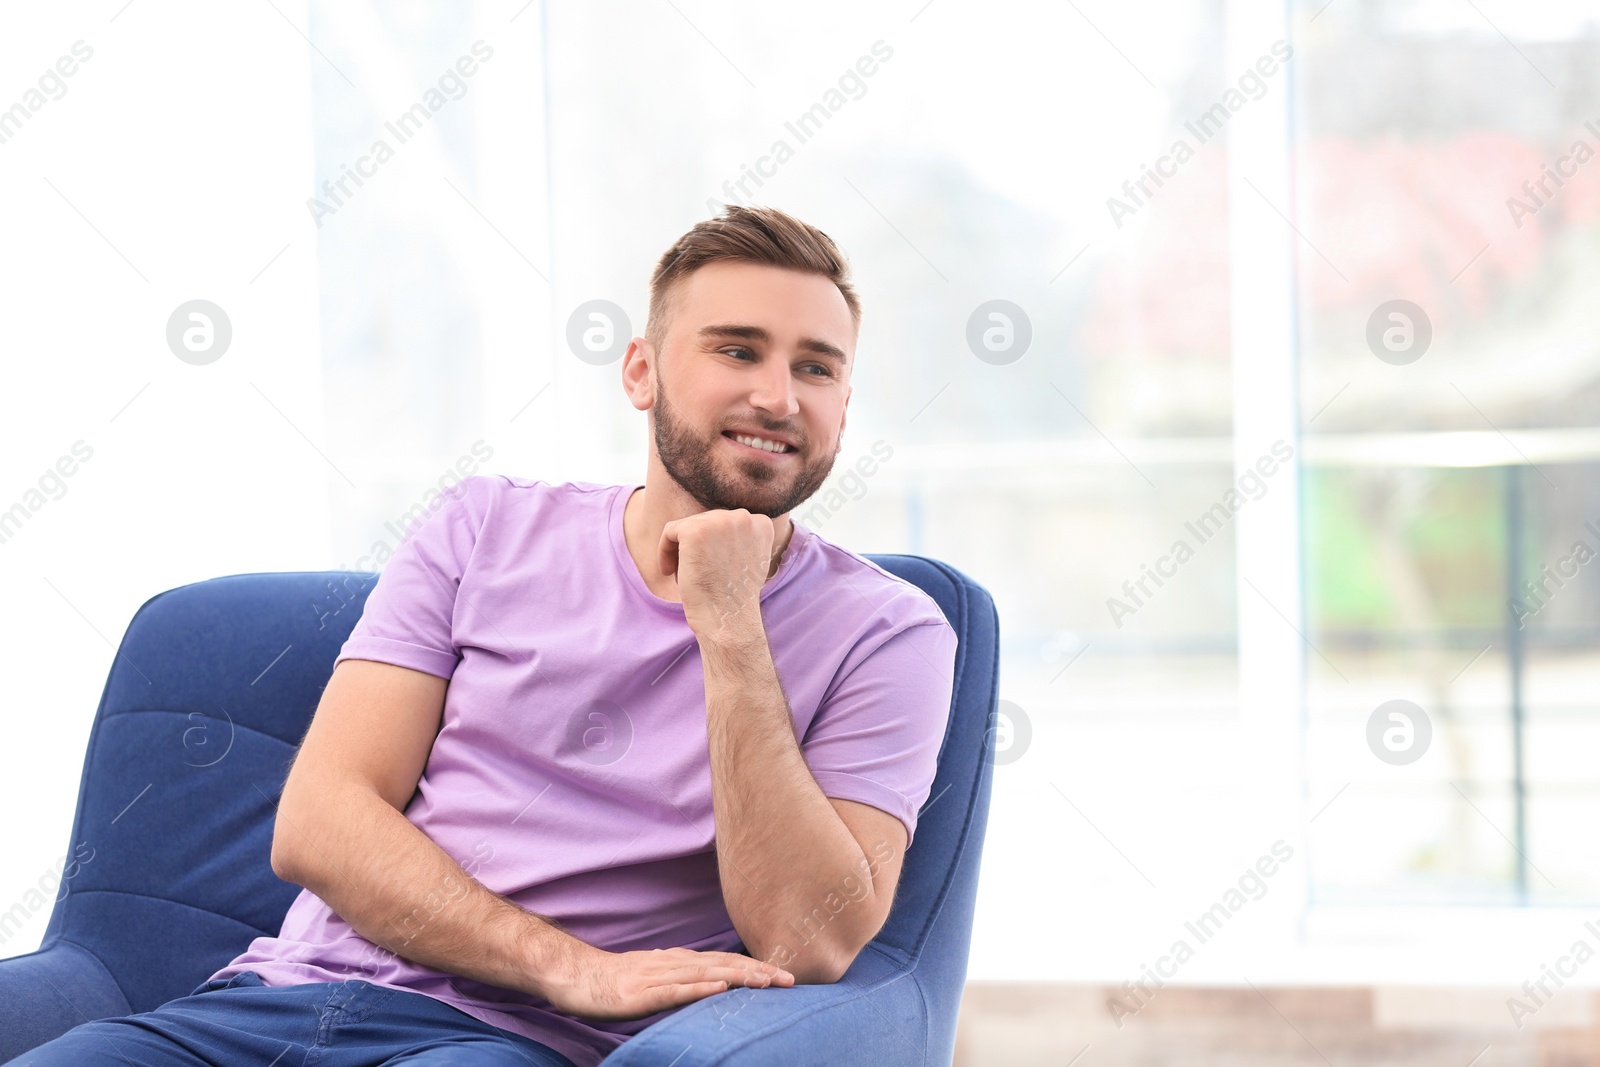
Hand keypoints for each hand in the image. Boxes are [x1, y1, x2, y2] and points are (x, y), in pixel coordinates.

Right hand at [541, 944, 794, 1021]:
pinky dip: (698, 989)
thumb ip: (681, 978)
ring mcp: (657, 977)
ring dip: (738, 977)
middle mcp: (674, 964)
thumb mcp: (654, 978)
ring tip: (766, 982)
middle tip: (790, 980)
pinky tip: (719, 989)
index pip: (725, 963)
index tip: (784, 976)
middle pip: (722, 966)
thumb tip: (708, 983)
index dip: (755, 968)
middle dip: (758, 972)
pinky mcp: (640, 994)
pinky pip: (673, 991)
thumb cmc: (615, 980)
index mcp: (679, 962)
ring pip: (704, 975)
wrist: (575, 976)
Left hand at [658, 509, 779, 641]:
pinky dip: (665, 551)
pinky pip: (671, 531)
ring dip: (681, 550)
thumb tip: (717, 532)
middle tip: (695, 574)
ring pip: (687, 527)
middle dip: (697, 548)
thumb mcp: (750, 561)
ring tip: (685, 575)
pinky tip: (669, 571)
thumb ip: (739, 539)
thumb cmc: (734, 598)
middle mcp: (744, 517)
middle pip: (706, 521)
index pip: (726, 523)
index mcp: (761, 524)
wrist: (729, 619)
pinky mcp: (695, 530)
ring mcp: (720, 521)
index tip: (711, 568)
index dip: (714, 546)